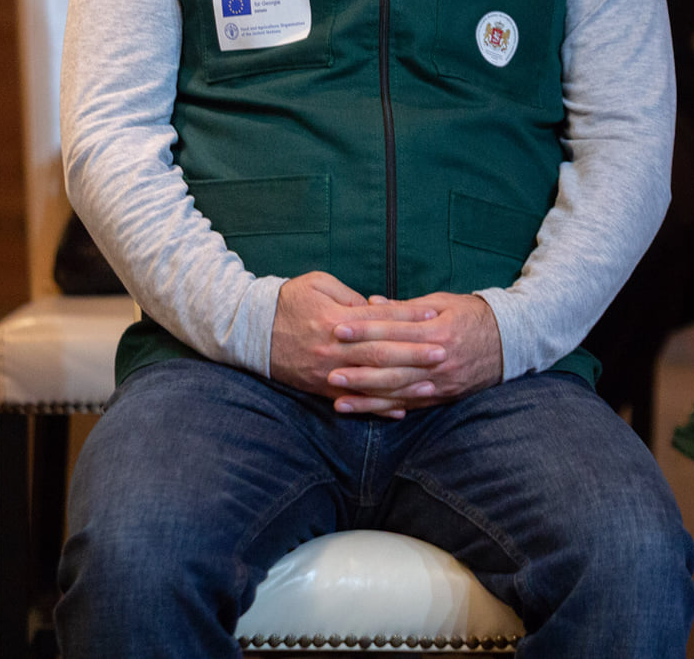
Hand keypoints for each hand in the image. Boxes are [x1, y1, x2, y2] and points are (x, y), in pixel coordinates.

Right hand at [269, 271, 442, 415]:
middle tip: (444, 352)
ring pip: (371, 381)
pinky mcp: (320, 388)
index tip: (434, 317)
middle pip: (382, 352)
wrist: (249, 329)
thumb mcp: (319, 283)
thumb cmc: (288, 299)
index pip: (380, 319)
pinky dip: (377, 407)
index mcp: (335, 318)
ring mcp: (327, 372)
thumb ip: (350, 296)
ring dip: (403, 385)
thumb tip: (378, 308)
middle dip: (415, 354)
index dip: (408, 319)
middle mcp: (333, 348)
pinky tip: (400, 411)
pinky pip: (354, 401)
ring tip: (432, 385)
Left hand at [326, 292, 504, 414]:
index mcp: (437, 330)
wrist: (511, 342)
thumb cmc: (472, 315)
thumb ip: (406, 307)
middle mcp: (438, 359)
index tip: (338, 329)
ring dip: (366, 396)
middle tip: (329, 369)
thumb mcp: (442, 302)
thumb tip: (371, 303)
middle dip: (358, 368)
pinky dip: (386, 409)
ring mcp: (441, 381)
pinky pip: (410, 404)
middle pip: (392, 364)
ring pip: (398, 391)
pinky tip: (364, 410)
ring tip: (338, 397)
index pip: (394, 330)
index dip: (364, 330)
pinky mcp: (443, 396)